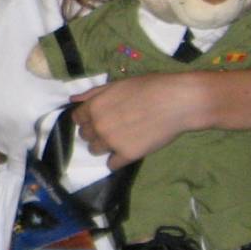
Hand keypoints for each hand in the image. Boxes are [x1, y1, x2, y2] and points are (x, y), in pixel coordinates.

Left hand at [70, 72, 205, 167]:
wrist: (178, 101)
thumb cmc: (150, 87)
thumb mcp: (118, 84)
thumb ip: (93, 93)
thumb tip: (72, 100)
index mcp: (94, 107)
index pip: (77, 119)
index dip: (87, 119)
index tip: (99, 118)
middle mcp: (98, 126)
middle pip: (85, 136)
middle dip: (95, 132)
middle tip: (113, 127)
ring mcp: (112, 142)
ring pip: (95, 151)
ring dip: (104, 146)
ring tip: (121, 139)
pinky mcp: (128, 155)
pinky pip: (112, 165)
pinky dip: (117, 160)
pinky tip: (127, 151)